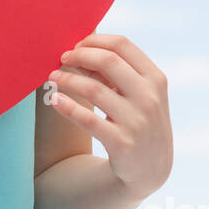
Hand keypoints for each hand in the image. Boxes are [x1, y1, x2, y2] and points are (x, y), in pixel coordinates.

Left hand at [46, 32, 171, 197]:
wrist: (150, 169)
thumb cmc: (139, 120)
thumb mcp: (140, 94)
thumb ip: (118, 71)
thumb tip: (83, 45)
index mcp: (155, 79)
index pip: (122, 45)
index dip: (94, 40)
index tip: (76, 44)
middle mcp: (149, 97)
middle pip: (107, 61)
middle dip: (79, 55)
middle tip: (61, 57)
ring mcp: (137, 121)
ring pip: (93, 89)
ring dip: (68, 79)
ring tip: (52, 77)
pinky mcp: (121, 143)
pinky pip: (87, 120)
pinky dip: (67, 107)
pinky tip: (55, 100)